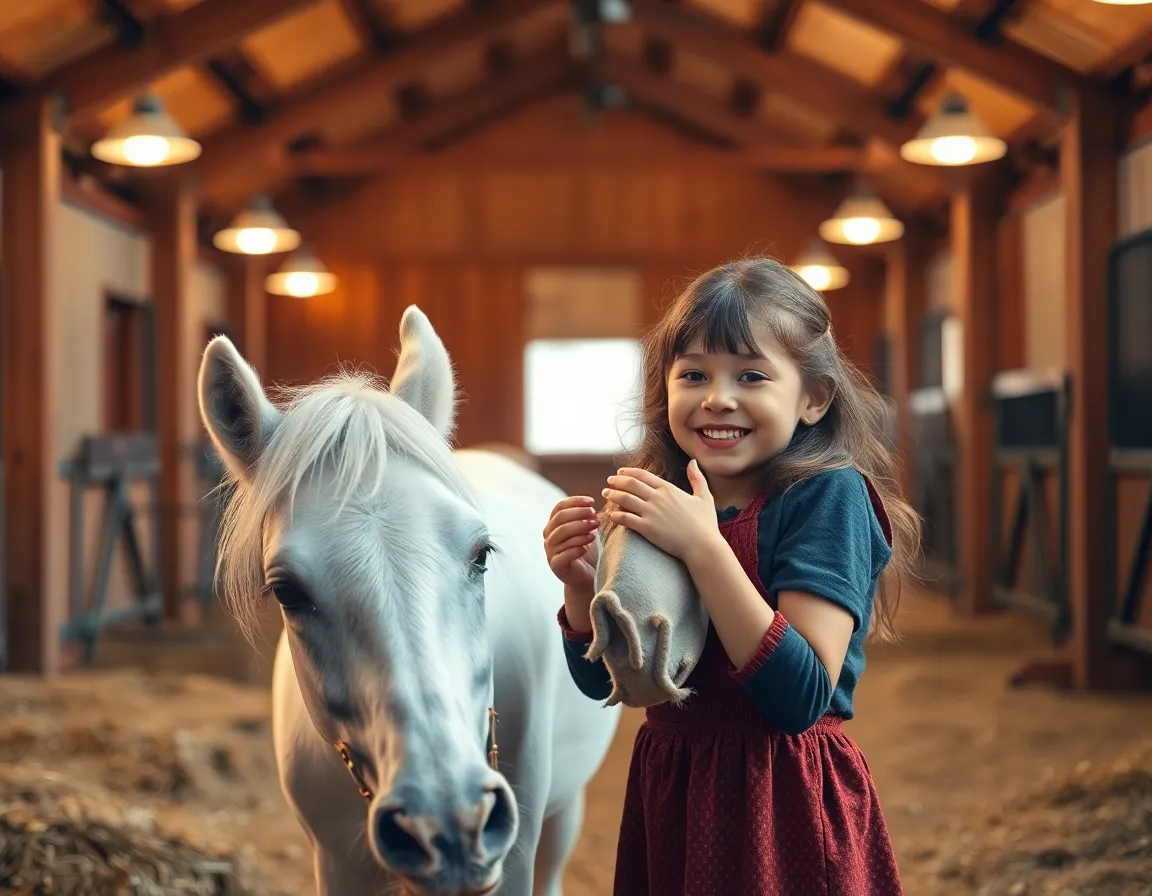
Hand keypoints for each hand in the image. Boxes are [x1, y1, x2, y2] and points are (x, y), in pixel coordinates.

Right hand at [542, 496, 599, 597]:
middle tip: (595, 515)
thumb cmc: (588, 550)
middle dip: (579, 514)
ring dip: (580, 529)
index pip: (559, 507)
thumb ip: (588, 516)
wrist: (588, 576)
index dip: (575, 502)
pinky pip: (563, 554)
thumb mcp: (588, 529)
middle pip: (560, 519)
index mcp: (554, 524)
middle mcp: (549, 536)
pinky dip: (575, 548)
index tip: (592, 501)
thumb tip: (596, 502)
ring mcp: (550, 551)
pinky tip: (586, 546)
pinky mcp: (555, 566)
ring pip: (561, 534)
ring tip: (595, 528)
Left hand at [602, 460, 720, 561]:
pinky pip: (626, 519)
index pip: (643, 475)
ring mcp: (651, 513)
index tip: (620, 472)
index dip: (629, 472)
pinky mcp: (647, 529)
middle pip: (630, 484)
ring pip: (625, 499)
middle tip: (608, 482)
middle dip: (616, 481)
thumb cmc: (706, 524)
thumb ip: (697, 478)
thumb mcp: (704, 497)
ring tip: (606, 494)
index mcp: (669, 489)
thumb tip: (693, 462)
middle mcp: (658, 498)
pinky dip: (615, 515)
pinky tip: (610, 515)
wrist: (703, 546)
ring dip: (613, 495)